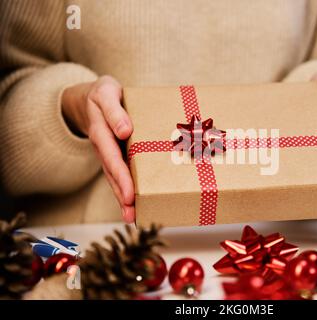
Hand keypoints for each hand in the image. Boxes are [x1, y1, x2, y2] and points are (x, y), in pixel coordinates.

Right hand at [61, 76, 134, 221]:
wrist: (92, 98)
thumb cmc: (103, 95)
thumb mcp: (106, 93)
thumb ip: (114, 110)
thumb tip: (125, 131)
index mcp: (101, 132)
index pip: (112, 157)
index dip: (121, 177)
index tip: (129, 195)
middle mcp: (104, 148)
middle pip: (113, 175)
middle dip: (122, 195)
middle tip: (132, 214)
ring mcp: (110, 154)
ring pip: (116, 179)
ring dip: (124, 200)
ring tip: (134, 218)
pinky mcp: (117, 156)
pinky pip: (121, 174)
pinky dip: (127, 190)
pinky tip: (136, 205)